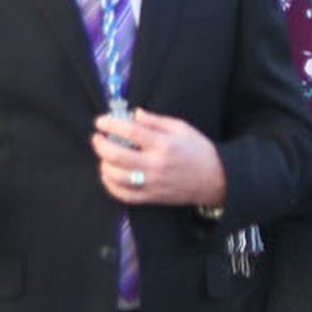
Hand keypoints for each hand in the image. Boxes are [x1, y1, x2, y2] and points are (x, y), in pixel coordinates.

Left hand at [93, 107, 225, 209]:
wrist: (215, 179)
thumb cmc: (198, 150)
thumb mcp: (181, 128)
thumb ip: (156, 120)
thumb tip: (134, 114)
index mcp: (163, 144)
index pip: (130, 132)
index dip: (111, 124)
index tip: (100, 121)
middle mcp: (155, 165)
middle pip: (117, 156)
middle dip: (100, 145)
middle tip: (96, 137)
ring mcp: (152, 184)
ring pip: (117, 177)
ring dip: (103, 165)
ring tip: (103, 156)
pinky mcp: (151, 198)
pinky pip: (124, 195)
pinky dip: (111, 186)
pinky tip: (108, 176)